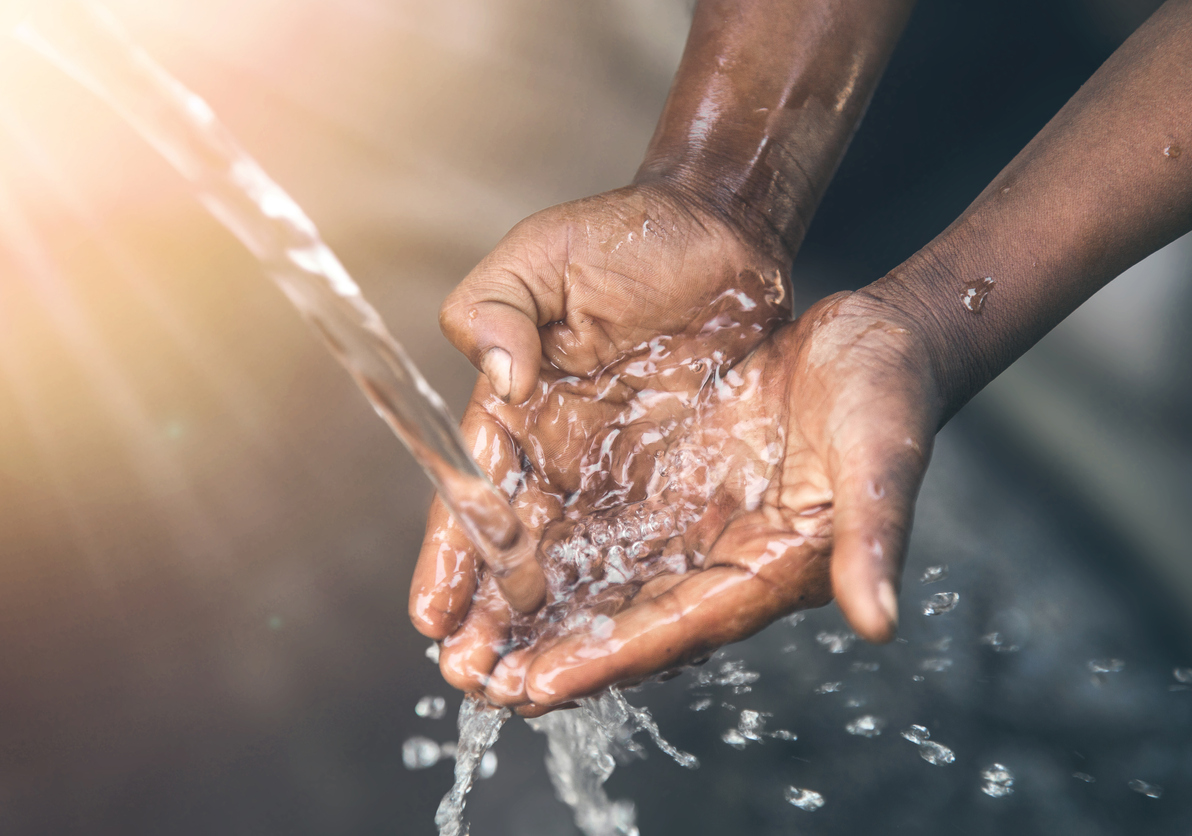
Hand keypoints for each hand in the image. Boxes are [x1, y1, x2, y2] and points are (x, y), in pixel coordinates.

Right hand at [408, 181, 791, 678]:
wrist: (720, 232)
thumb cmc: (624, 238)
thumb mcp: (541, 256)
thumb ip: (495, 307)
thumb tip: (500, 378)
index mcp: (518, 415)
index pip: (473, 499)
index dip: (452, 560)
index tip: (433, 620)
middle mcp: (563, 461)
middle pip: (520, 558)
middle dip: (494, 624)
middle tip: (477, 685)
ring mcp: (622, 480)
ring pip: (581, 573)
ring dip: (554, 632)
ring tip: (530, 693)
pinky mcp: (681, 487)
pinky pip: (652, 556)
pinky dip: (626, 604)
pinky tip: (609, 654)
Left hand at [444, 288, 941, 708]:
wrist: (871, 338)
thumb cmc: (887, 391)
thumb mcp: (882, 454)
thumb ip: (874, 535)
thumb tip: (880, 622)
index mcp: (773, 565)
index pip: (681, 627)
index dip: (612, 658)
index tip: (542, 683)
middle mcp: (721, 559)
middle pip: (624, 622)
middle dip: (549, 653)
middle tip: (474, 681)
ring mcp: (691, 524)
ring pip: (598, 580)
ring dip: (532, 610)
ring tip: (460, 642)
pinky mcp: (669, 486)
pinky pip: (597, 525)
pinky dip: (546, 547)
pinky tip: (494, 560)